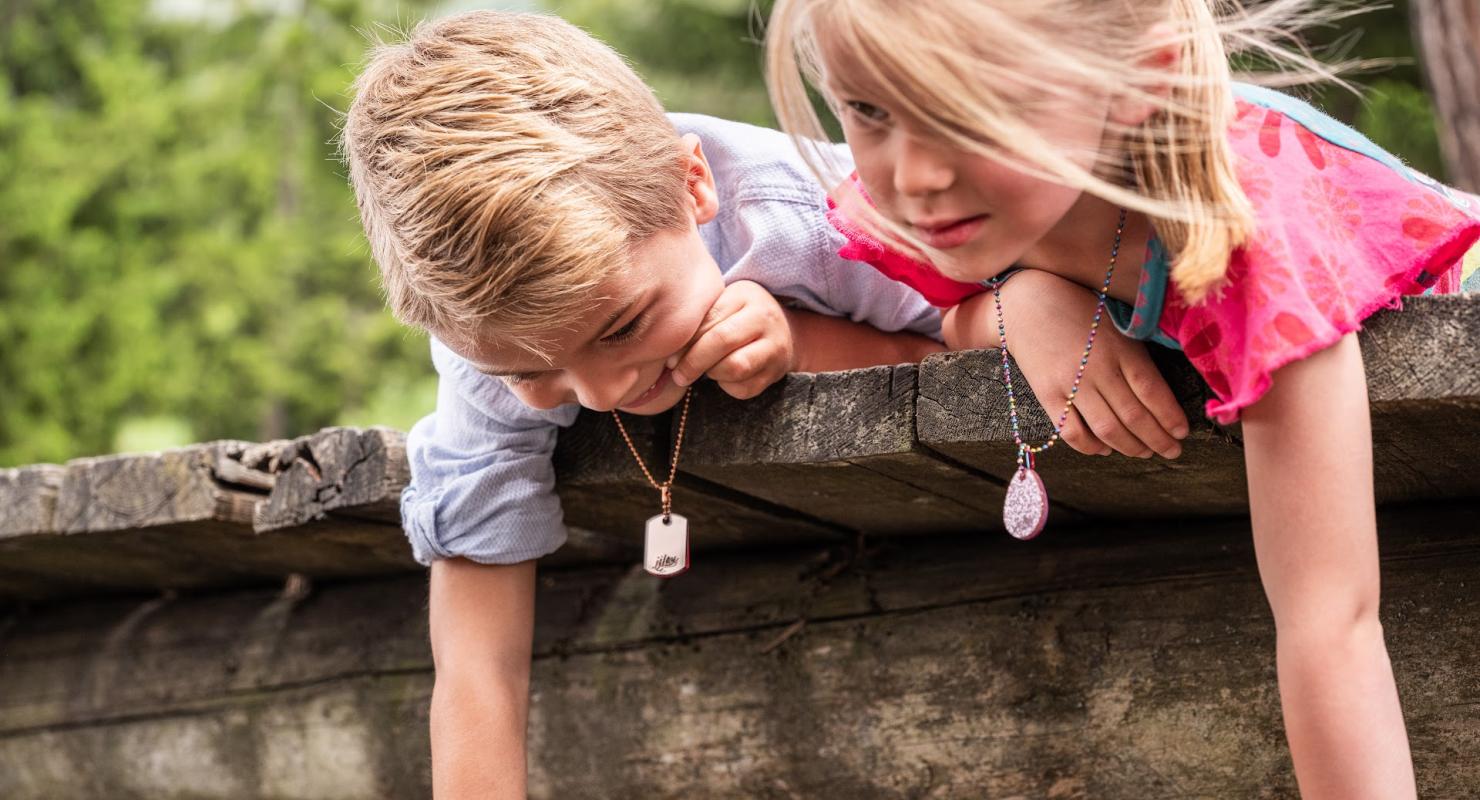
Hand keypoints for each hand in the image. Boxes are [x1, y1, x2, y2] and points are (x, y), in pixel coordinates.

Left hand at [671, 280, 795, 399]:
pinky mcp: (777, 372)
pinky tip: (723, 378)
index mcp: (745, 295)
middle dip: (693, 362)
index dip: (685, 342)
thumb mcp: (724, 304)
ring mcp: (775, 346)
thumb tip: (665, 346)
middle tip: (678, 374)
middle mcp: (764, 317)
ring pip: (735, 367)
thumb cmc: (740, 316)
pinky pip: (745, 387)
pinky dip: (728, 387)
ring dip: (712, 374)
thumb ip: (701, 318)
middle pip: (721, 341)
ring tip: (705, 371)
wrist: (785, 331)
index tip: (670, 357)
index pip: (709, 319)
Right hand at [943, 270, 1187, 458]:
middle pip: (1134, 416)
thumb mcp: (1116, 322)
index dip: (1170, 417)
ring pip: (1107, 429)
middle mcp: (1097, 368)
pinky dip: (1092, 447)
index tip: (1182, 432)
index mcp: (1120, 348)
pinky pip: (1072, 433)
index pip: (1152, 392)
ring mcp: (1070, 384)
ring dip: (1131, 447)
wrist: (1026, 304)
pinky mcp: (1047, 396)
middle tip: (1172, 451)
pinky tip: (1106, 449)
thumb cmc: (1078, 310)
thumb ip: (1137, 354)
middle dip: (1158, 440)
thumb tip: (1162, 394)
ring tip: (1145, 452)